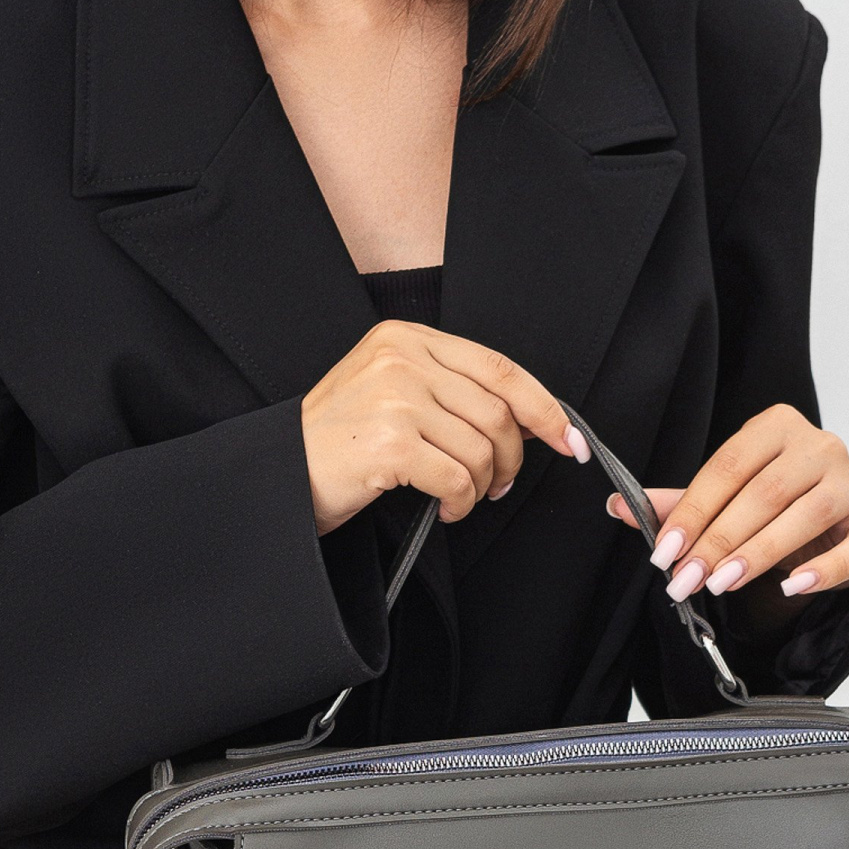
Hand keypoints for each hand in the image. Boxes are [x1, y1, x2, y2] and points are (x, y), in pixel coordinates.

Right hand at [301, 320, 583, 532]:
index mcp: (407, 339)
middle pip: (497, 412)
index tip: (566, 437)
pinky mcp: (392, 443)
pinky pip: (459, 479)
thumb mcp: (391, 390)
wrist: (283, 473)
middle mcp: (402, 359)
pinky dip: (462, 503)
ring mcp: (396, 399)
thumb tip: (527, 417)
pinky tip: (444, 509)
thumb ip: (449, 389)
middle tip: (501, 484)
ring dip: (483, 485)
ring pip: (482, 448)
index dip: (543, 406)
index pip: (498, 367)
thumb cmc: (339, 441)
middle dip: (512, 458)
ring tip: (462, 498)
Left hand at [607, 404, 848, 611]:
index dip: (692, 512)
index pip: (728, 467)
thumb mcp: (725, 497)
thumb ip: (680, 502)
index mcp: (777, 427)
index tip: (663, 553)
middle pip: (764, 493)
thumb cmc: (773, 503)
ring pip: (805, 516)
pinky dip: (822, 570)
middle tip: (685, 580)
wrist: (831, 518)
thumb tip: (616, 506)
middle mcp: (821, 446)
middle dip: (718, 541)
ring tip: (721, 584)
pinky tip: (790, 587)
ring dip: (759, 554)